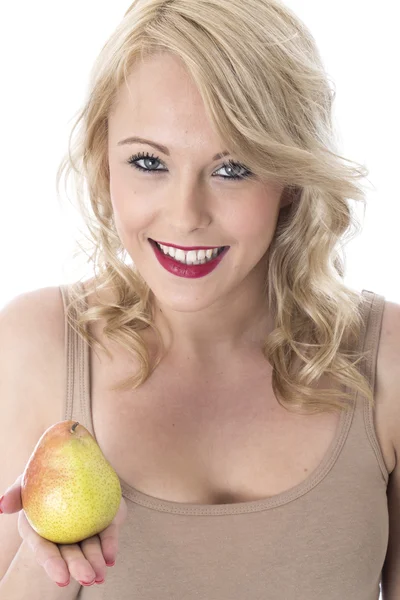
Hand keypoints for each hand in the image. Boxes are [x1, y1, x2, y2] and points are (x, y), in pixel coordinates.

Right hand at [1, 475, 126, 586]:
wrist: (79, 454)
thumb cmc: (47, 469)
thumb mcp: (28, 477)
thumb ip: (16, 492)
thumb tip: (3, 506)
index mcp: (41, 530)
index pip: (45, 549)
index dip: (52, 564)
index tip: (62, 578)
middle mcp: (62, 533)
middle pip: (69, 553)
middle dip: (77, 567)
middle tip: (87, 577)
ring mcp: (84, 528)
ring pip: (90, 548)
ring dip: (95, 562)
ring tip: (101, 573)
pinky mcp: (103, 519)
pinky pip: (107, 534)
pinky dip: (110, 545)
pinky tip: (111, 557)